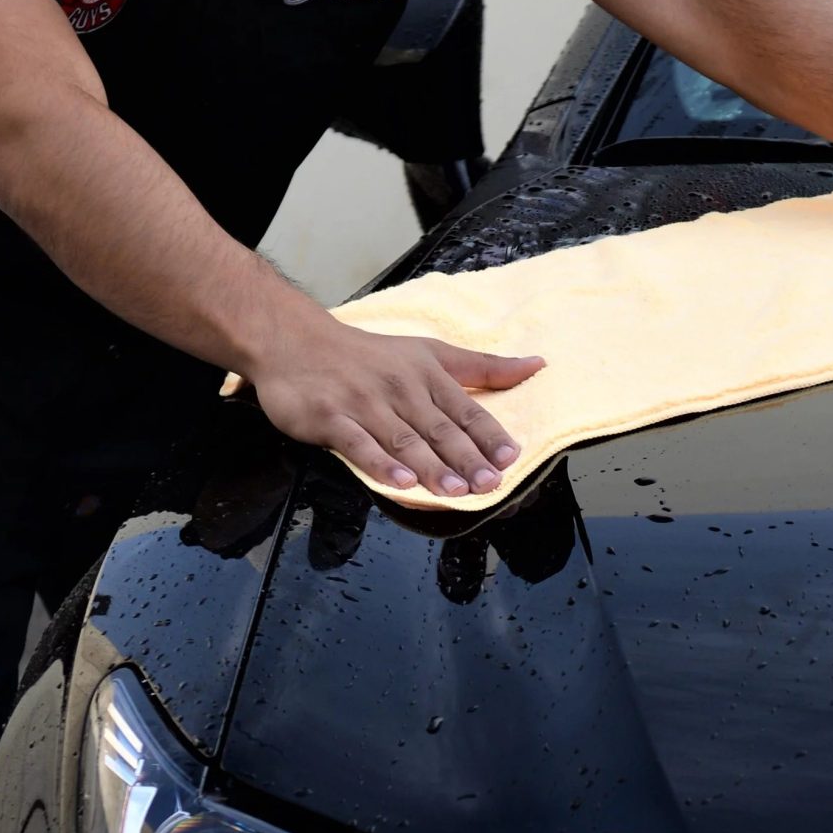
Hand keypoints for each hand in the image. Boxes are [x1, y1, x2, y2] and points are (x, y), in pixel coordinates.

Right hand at [245, 312, 542, 496]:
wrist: (295, 341)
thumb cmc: (368, 355)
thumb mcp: (429, 353)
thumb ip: (482, 367)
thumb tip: (536, 365)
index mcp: (426, 375)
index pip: (465, 409)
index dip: (489, 435)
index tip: (510, 457)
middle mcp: (399, 389)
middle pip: (439, 429)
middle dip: (467, 458)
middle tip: (490, 484)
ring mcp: (364, 404)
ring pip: (404, 439)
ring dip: (432, 466)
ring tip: (456, 491)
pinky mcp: (330, 418)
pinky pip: (358, 444)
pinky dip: (380, 463)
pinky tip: (401, 481)